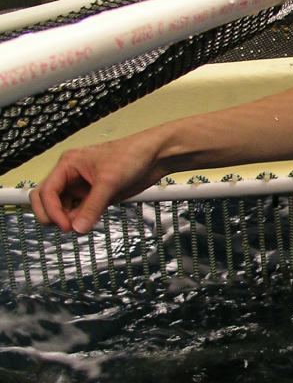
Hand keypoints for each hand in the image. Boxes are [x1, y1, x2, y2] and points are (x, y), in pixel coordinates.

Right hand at [30, 138, 163, 234]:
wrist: (155, 156)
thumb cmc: (132, 154)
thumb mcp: (109, 181)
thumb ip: (93, 206)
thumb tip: (78, 227)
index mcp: (69, 164)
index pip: (46, 191)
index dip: (51, 210)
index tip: (65, 225)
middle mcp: (72, 175)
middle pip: (46, 199)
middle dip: (51, 215)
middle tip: (66, 228)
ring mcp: (84, 186)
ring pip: (62, 208)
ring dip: (67, 219)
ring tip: (80, 226)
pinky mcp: (95, 196)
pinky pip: (79, 211)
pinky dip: (79, 220)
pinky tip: (87, 224)